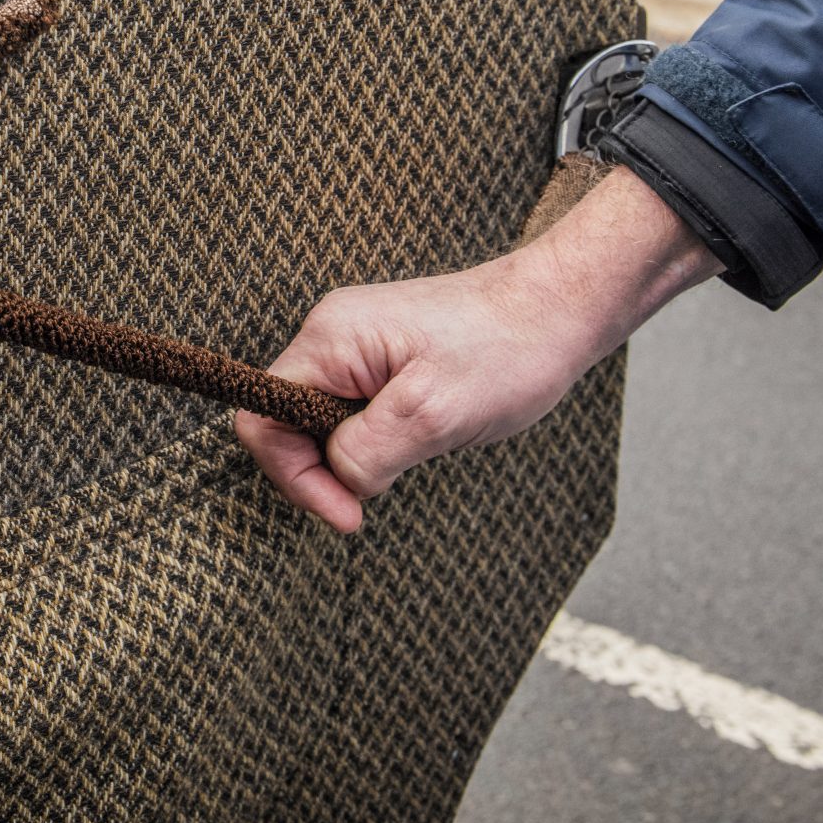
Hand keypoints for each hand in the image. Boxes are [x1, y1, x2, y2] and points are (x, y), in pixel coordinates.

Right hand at [233, 166, 720, 532]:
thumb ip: (368, 453)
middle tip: (375, 501)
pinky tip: (421, 437)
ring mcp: (355, 343)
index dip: (293, 476)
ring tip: (416, 453)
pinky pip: (353, 410)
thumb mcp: (433, 415)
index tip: (347, 514)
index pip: (262, 418)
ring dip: (356, 455)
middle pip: (286, 422)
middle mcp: (331, 335)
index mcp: (330, 340)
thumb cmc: (506, 351)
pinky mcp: (381, 355)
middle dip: (325, 470)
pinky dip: (377, 438)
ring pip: (322, 421)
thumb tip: (338, 480)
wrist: (559, 307)